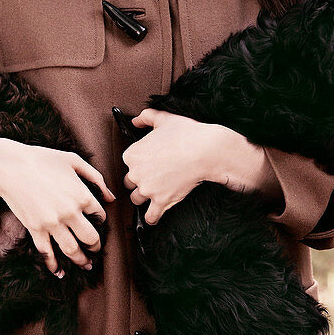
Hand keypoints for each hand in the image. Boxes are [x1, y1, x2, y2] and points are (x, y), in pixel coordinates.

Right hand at [0, 138, 115, 275]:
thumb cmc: (42, 159)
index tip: (96, 222)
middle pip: (91, 238)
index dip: (101, 220)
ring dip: (81, 260)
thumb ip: (96, 177)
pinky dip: (53, 265)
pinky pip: (47, 253)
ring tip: (86, 265)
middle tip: (96, 248)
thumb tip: (111, 197)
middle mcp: (70, 213)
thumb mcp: (74, 160)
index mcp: (83, 195)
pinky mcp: (36, 229)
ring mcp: (52, 223)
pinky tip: (59, 272)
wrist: (9, 167)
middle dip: (96, 246)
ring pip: (72, 250)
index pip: (100, 215)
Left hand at [121, 108, 216, 225]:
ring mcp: (148, 189)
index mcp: (132, 154)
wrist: (205, 151)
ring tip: (154, 194)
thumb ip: (146, 117)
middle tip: (153, 177)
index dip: (139, 163)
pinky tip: (153, 216)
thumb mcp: (163, 119)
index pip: (128, 163)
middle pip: (130, 182)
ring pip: (137, 199)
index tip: (148, 163)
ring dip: (144, 197)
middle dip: (139, 180)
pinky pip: (150, 216)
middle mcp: (136, 173)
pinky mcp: (161, 201)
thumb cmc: (186, 134)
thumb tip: (135, 121)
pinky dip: (151, 217)